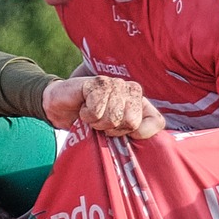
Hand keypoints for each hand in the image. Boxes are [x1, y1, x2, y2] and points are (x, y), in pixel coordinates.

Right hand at [41, 76, 161, 138]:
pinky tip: (83, 107)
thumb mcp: (115, 133)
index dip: (137, 133)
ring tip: (91, 115)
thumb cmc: (91, 122)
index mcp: (141, 103)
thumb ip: (134, 134)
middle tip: (101, 122)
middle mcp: (132, 90)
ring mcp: (116, 84)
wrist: (62, 108)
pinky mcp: (98, 82)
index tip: (121, 132)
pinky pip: (97, 111)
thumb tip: (140, 136)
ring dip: (97, 123)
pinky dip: (87, 116)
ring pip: (114, 117)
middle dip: (112, 129)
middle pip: (132, 122)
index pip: (156, 122)